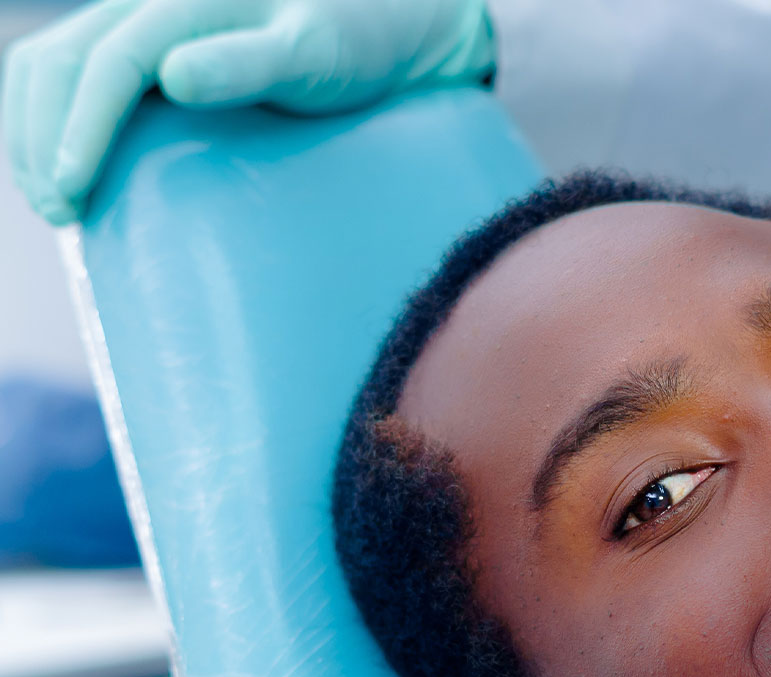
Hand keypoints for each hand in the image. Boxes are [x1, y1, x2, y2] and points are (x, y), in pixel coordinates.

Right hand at [3, 0, 493, 223]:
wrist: (384, 23)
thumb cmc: (356, 42)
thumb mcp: (314, 53)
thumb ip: (250, 62)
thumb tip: (173, 76)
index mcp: (182, 0)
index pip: (106, 62)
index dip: (79, 127)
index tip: (71, 190)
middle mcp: (149, 1)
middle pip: (61, 61)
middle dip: (42, 136)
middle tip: (59, 213)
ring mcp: (142, 19)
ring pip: (55, 63)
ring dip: (36, 128)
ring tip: (56, 200)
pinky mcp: (148, 45)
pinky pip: (79, 73)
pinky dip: (57, 117)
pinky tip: (70, 166)